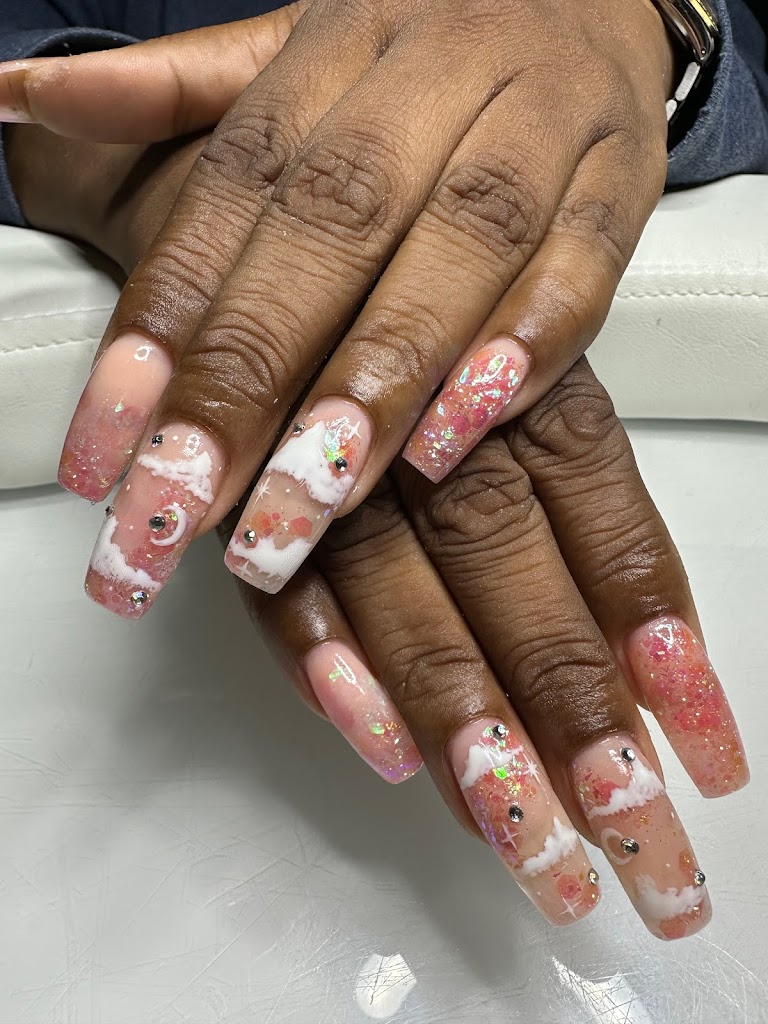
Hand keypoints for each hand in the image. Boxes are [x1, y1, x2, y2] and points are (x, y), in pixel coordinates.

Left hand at [1, 0, 674, 615]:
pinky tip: (458, 439)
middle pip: (330, 230)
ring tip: (302, 502)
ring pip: (456, 250)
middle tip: (181, 509)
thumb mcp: (296, 52)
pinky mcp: (621, 177)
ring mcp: (537, 123)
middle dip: (252, 381)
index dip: (161, 326)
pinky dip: (525, 349)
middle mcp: (430, 79)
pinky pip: (584, 262)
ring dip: (378, 383)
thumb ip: (171, 91)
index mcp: (333, 50)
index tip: (105, 451)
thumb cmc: (427, 45)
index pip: (229, 193)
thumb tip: (17, 94)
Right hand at [224, 357, 747, 937]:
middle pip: (520, 585)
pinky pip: (284, 586)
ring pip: (409, 598)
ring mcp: (333, 461)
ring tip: (530, 841)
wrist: (274, 251)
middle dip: (576, 721)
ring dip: (467, 721)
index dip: (664, 653)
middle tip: (638, 849)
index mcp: (527, 392)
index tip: (708, 762)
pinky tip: (384, 748)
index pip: (614, 536)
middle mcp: (437, 426)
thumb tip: (651, 659)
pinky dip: (328, 665)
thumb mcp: (524, 378)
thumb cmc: (421, 330)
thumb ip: (578, 501)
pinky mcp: (245, 492)